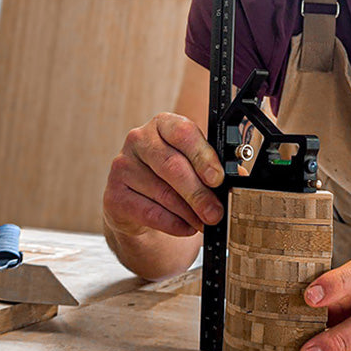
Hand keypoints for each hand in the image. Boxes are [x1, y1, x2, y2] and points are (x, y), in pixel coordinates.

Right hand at [102, 113, 224, 239]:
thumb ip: (213, 167)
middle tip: (215, 212)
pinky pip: (149, 212)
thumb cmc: (171, 176)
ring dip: (189, 212)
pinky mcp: (114, 195)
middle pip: (172, 165)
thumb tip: (237, 178)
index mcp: (163, 124)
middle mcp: (139, 139)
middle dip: (198, 193)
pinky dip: (173, 224)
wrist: (137, 201)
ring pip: (162, 192)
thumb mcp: (192, 163)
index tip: (217, 179)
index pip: (183, 132)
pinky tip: (186, 227)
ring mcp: (122, 165)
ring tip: (204, 222)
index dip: (203, 156)